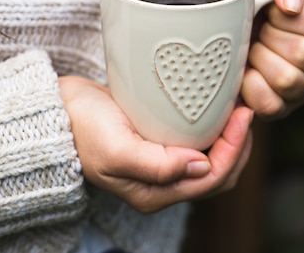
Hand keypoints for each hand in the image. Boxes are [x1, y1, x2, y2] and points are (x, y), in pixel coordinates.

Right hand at [58, 76, 253, 213]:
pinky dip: (214, 132)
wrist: (58, 112)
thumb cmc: (82, 128)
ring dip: (230, 139)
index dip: (234, 149)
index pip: (211, 180)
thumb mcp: (116, 148)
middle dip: (239, 146)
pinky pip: (198, 146)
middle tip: (245, 109)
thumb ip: (157, 165)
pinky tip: (217, 110)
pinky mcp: (159, 149)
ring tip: (237, 108)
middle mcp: (161, 187)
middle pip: (218, 175)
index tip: (243, 114)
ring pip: (212, 162)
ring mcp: (161, 169)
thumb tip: (201, 167)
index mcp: (153, 194)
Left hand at [242, 0, 303, 119]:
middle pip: (302, 54)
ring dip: (258, 60)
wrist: (231, 12)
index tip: (269, 7)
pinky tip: (244, 70)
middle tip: (256, 28)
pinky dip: (250, 88)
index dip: (284, 15)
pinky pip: (270, 105)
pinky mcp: (285, 107)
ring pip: (287, 81)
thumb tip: (291, 3)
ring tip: (251, 47)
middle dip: (268, 37)